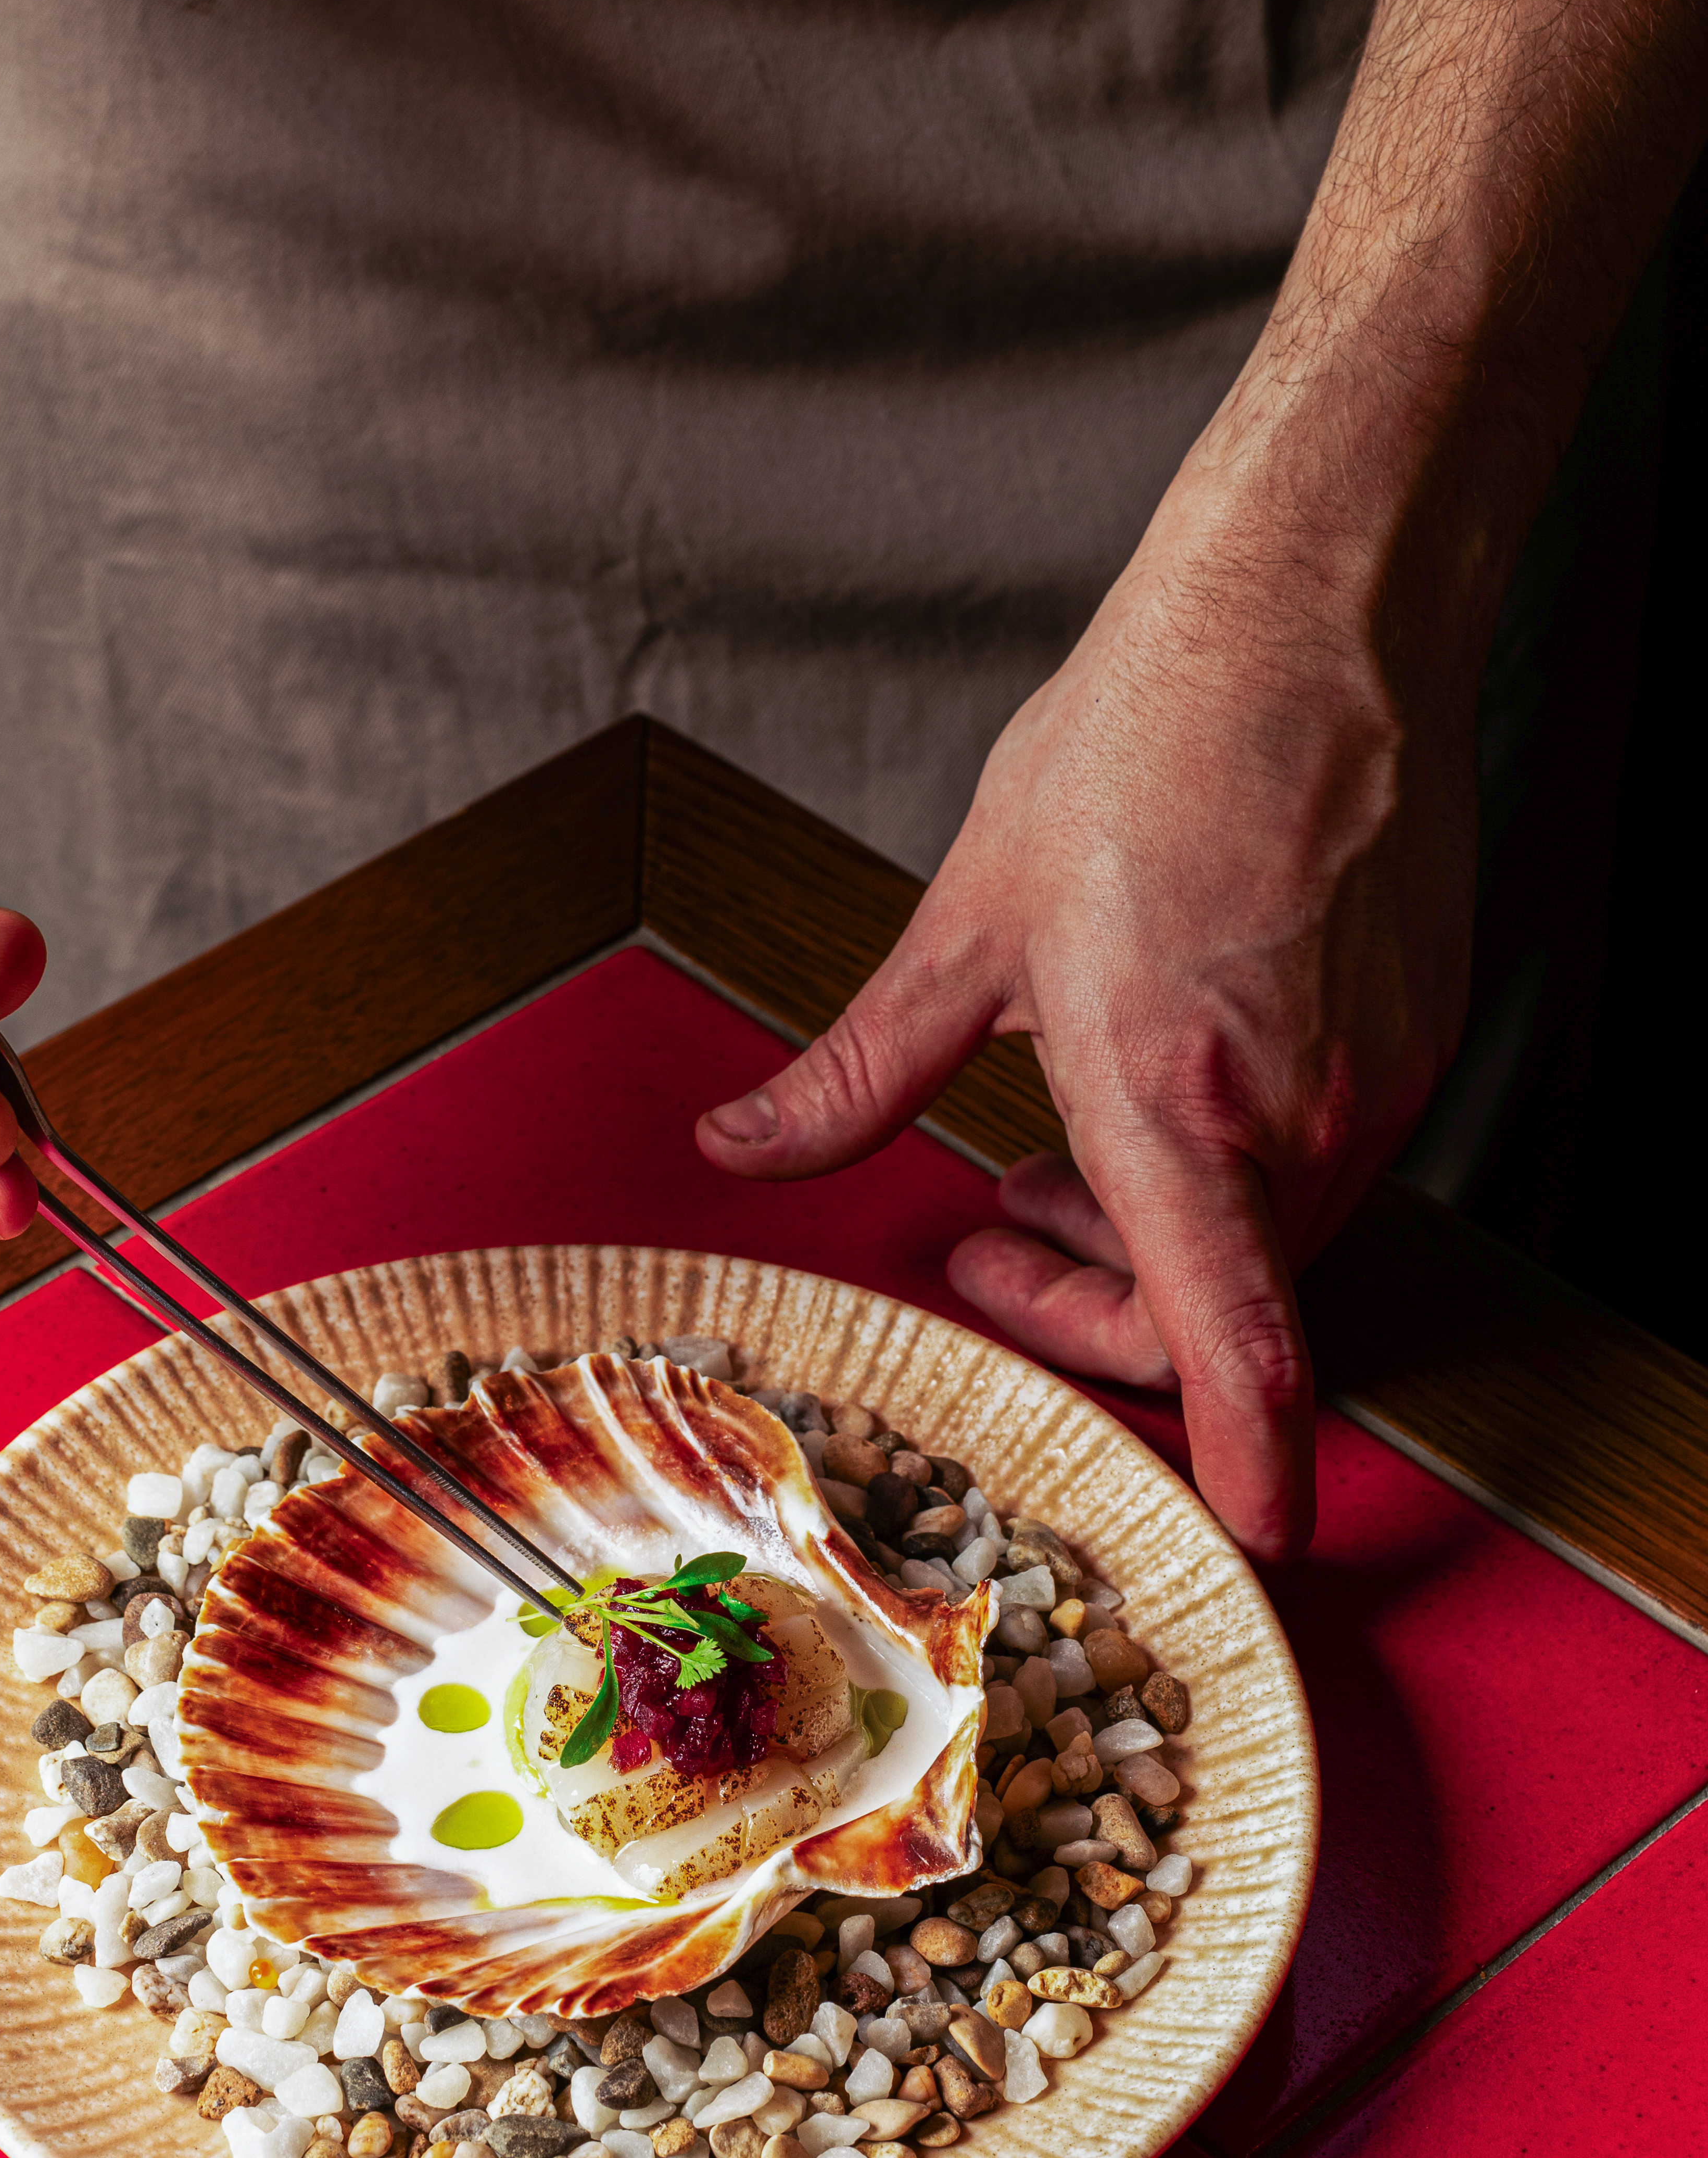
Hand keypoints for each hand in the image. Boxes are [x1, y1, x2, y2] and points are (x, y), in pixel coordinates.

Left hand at [694, 473, 1481, 1556]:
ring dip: (1155, 1229)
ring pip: (1268, 1232)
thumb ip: (854, 1072)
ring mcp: (1374, 1077)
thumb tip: (742, 1147)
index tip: (1257, 1534)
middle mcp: (1298, 1111)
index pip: (1239, 1342)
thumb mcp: (964, 929)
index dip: (1248, 1457)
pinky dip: (1229, 1160)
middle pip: (1218, 1303)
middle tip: (987, 1231)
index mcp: (1179, 1105)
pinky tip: (1154, 1072)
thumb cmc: (1139, 754)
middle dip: (1091, 1301)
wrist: (1302, 623)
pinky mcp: (1415, 1034)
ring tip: (1053, 1148)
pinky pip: (1319, 1151)